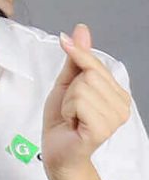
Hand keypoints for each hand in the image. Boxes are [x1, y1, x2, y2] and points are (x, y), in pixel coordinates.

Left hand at [44, 23, 133, 174]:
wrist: (57, 149)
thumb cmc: (63, 118)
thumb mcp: (67, 82)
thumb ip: (77, 58)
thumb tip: (81, 30)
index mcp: (117, 92)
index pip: (95, 62)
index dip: (77, 54)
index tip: (63, 43)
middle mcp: (122, 104)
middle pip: (89, 74)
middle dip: (70, 89)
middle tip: (71, 107)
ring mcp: (115, 118)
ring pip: (82, 88)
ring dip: (68, 102)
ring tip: (72, 116)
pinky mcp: (103, 129)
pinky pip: (80, 103)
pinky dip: (68, 110)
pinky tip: (73, 123)